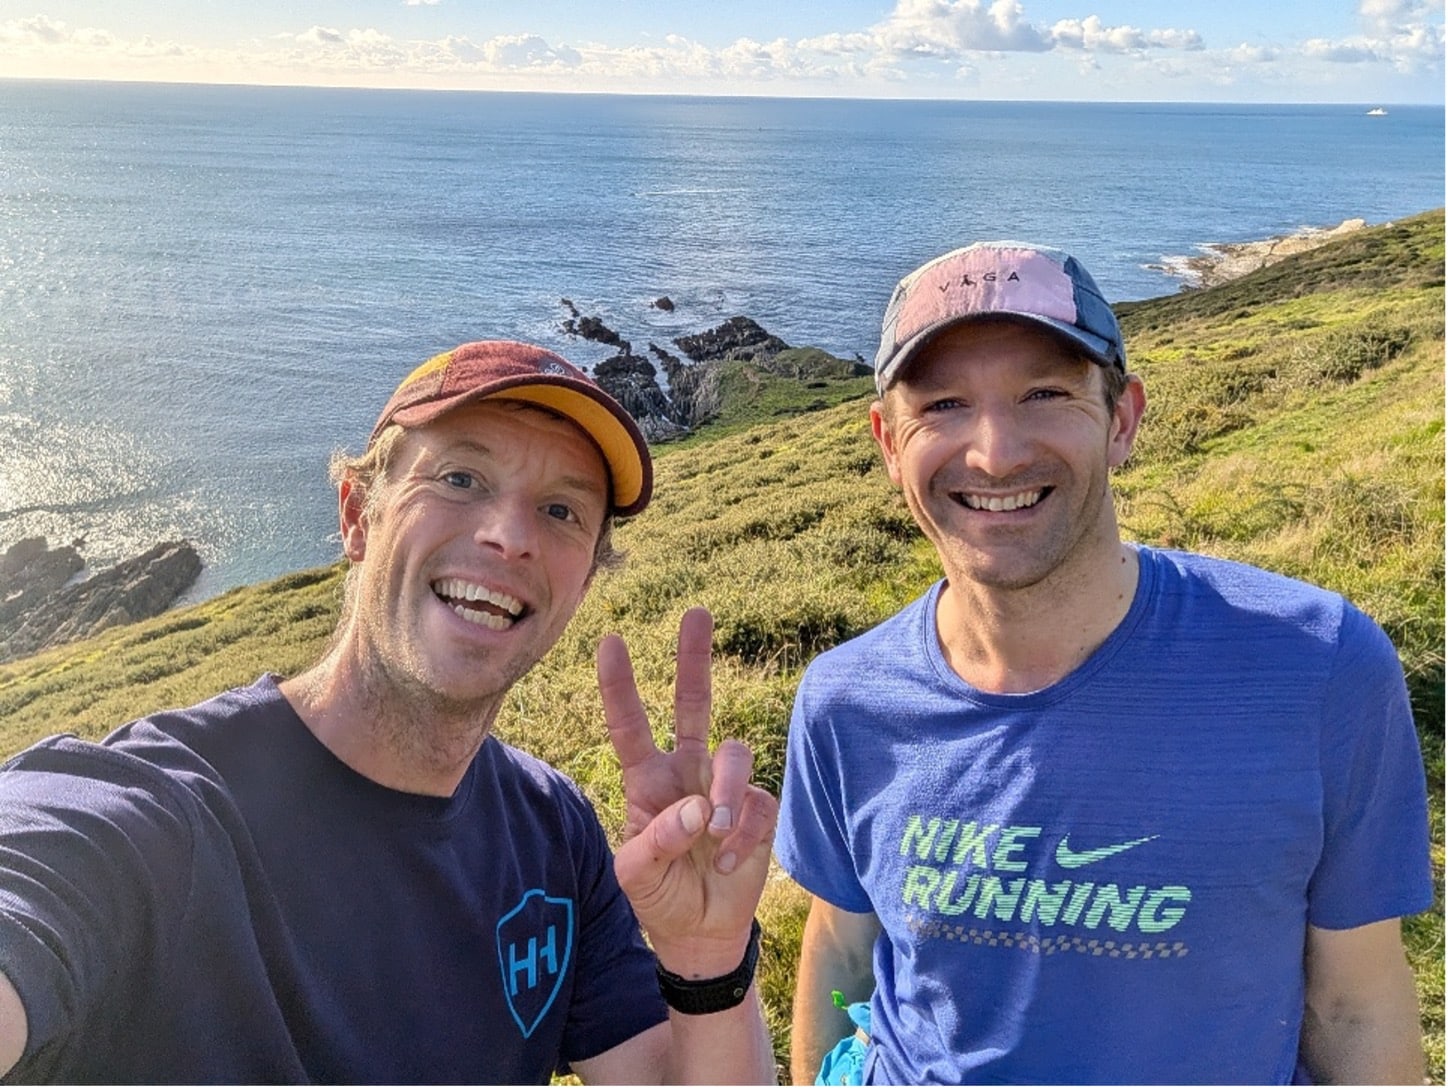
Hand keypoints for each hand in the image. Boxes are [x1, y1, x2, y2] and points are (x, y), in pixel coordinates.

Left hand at [597, 607, 777, 977]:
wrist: (701, 931)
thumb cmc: (659, 895)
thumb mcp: (636, 876)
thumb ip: (655, 843)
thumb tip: (696, 810)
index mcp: (647, 779)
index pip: (631, 725)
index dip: (620, 685)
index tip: (610, 641)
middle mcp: (686, 770)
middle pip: (692, 702)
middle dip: (693, 658)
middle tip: (695, 613)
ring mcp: (723, 786)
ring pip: (732, 752)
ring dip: (724, 792)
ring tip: (715, 835)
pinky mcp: (757, 808)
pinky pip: (756, 801)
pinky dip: (743, 835)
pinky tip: (729, 862)